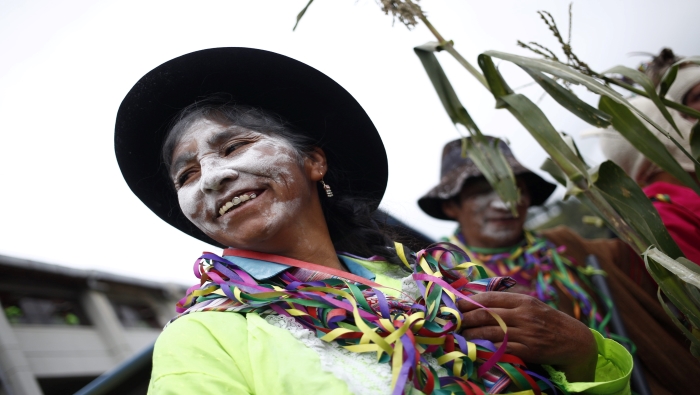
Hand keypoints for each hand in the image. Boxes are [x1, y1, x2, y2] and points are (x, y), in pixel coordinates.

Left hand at [457, 292, 597, 382]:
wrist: (575, 341)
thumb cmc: (548, 321)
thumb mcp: (532, 305)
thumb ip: (509, 302)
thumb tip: (479, 299)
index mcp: (523, 300)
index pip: (490, 297)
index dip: (469, 301)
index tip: (455, 304)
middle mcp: (523, 315)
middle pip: (486, 314)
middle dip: (465, 317)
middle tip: (452, 320)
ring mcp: (526, 333)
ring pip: (490, 332)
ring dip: (471, 334)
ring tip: (459, 334)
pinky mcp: (528, 350)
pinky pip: (500, 348)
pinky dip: (485, 348)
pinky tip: (474, 347)